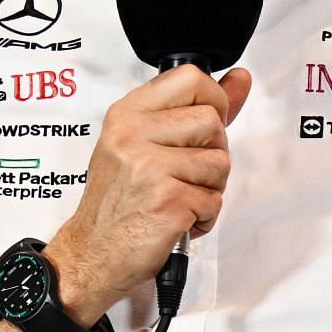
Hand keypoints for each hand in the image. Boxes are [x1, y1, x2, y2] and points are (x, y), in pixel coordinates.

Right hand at [49, 65, 252, 322]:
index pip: (191, 78)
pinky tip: (177, 220)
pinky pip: (214, 200)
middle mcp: (134, 134)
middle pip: (212, 121)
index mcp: (127, 113)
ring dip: (209, 189)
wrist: (91, 253)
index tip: (201, 128)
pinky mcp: (167, 200)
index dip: (212, 101)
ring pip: (220, 162)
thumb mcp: (142, 143)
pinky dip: (204, 217)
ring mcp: (150, 167)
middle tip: (183, 175)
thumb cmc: (118, 201)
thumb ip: (194, 109)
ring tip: (178, 198)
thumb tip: (240, 79)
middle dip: (211, 153)